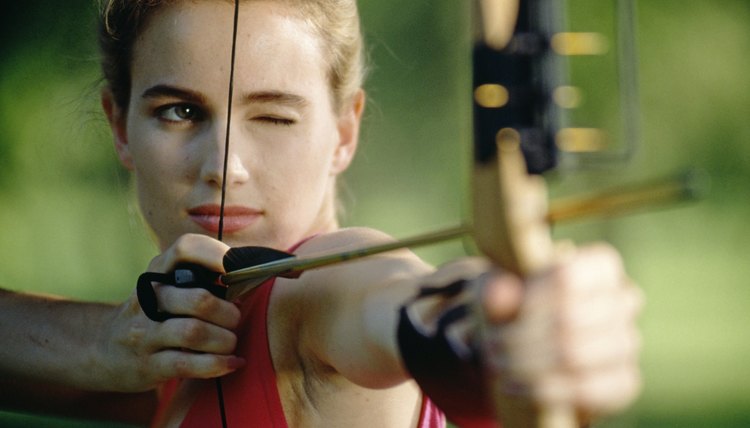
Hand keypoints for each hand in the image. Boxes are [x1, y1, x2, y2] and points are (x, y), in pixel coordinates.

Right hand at [92, 234, 243, 391]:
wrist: (102, 349)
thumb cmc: (152, 315)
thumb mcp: (166, 288)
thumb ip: (199, 280)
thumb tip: (250, 277)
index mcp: (157, 272)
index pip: (186, 249)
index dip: (216, 255)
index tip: (236, 270)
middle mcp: (148, 298)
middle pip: (199, 299)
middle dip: (228, 313)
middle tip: (235, 320)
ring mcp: (144, 333)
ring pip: (194, 332)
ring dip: (224, 340)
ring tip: (231, 343)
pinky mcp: (147, 364)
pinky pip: (187, 364)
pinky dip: (217, 365)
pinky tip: (232, 364)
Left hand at [479, 243, 641, 419]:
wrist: (532, 346)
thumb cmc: (516, 305)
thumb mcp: (497, 290)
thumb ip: (495, 288)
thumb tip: (499, 293)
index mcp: (599, 265)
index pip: (568, 277)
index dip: (530, 297)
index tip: (499, 309)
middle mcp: (624, 300)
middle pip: (569, 320)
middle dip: (519, 337)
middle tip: (490, 346)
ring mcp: (628, 342)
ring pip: (576, 357)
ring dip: (525, 365)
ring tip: (498, 365)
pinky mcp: (625, 382)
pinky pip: (588, 391)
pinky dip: (543, 391)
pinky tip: (514, 386)